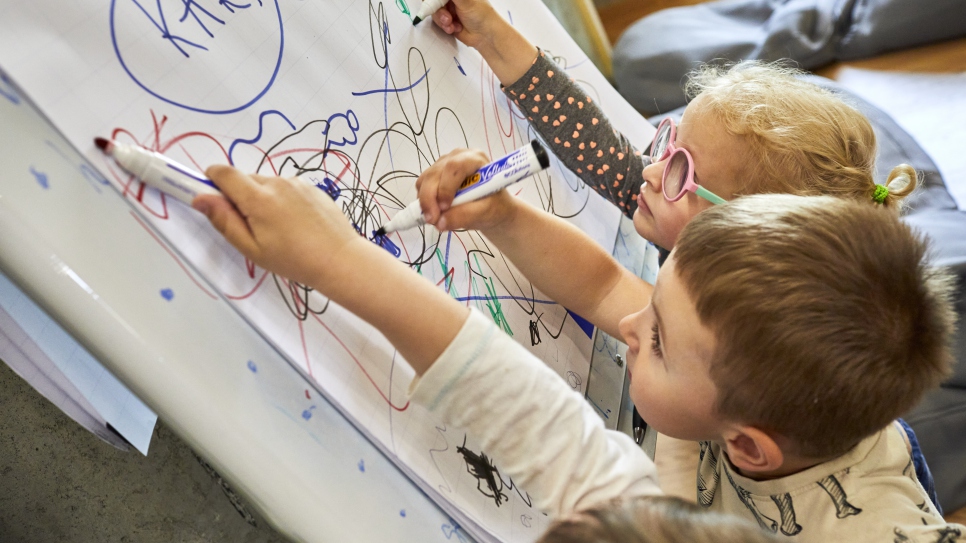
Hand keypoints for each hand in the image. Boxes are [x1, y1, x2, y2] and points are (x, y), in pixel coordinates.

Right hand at [193, 165, 362, 288]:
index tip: (212, 197)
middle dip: (239, 197)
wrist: (339, 258)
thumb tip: (200, 198)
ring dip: (262, 199)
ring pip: (266, 184)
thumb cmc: (293, 259)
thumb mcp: (252, 248)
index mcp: (258, 197)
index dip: (211, 181)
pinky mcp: (311, 187)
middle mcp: (276, 182)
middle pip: (244, 179)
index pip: (223, 172)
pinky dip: (282, 200)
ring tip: (277, 229)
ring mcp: (296, 183)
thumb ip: (224, 221)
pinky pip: (286, 188)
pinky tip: (295, 224)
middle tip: (251, 227)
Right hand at [416, 148, 517, 231]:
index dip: (445, 187)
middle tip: (432, 220)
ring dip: (425, 201)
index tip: (444, 209)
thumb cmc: (494, 206)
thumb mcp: (485, 213)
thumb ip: (464, 216)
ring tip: (434, 219)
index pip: (454, 167)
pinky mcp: (435, 174)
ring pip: (425, 179)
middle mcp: (457, 157)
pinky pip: (422, 185)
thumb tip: (439, 222)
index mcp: (475, 160)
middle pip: (435, 173)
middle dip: (430, 198)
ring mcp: (444, 164)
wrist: (490, 207)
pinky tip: (434, 212)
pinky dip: (424, 201)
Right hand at [432, 0, 499, 49]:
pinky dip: (445, 26)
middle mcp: (454, 0)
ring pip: (436, 12)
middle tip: (447, 18)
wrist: (486, 36)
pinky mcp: (449, 22)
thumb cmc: (481, 15)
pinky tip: (455, 28)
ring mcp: (451, 10)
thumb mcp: (465, 1)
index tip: (438, 4)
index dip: (437, 0)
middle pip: (436, 2)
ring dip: (442, 20)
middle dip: (440, 11)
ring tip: (451, 25)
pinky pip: (439, 22)